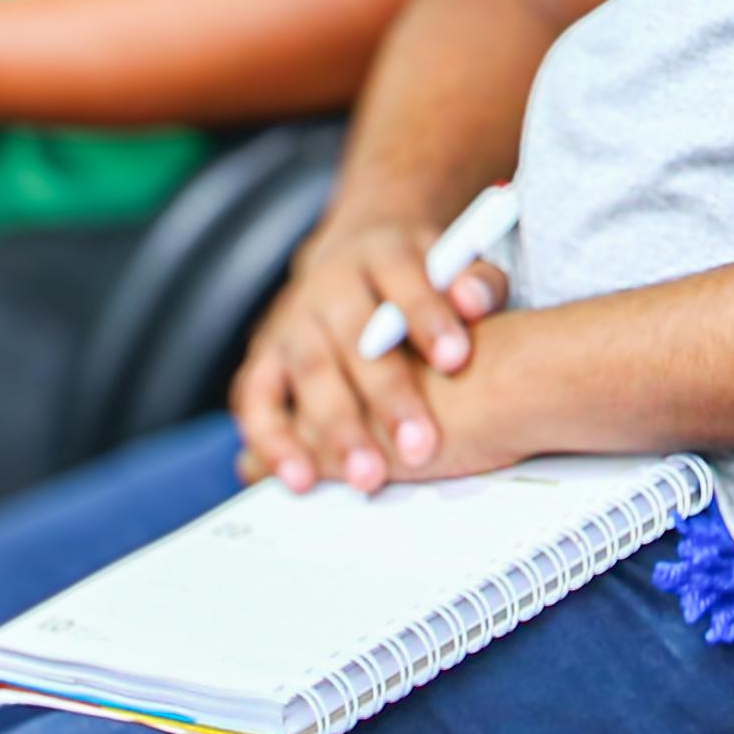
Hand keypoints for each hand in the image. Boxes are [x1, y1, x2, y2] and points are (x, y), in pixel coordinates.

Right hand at [229, 206, 512, 492]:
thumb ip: (476, 283)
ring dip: (337, 425)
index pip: (404, 278)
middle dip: (388, 393)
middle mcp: (330, 285)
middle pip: (353, 334)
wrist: (358, 261)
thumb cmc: (423, 280)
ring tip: (369, 478)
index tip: (455, 360)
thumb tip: (473, 302)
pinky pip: (257, 399)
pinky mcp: (266, 358)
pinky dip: (274, 440)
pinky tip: (301, 480)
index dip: (428, 317)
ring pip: (309, 369)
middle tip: (421, 447)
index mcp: (383, 253)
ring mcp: (293, 321)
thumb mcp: (456, 266)